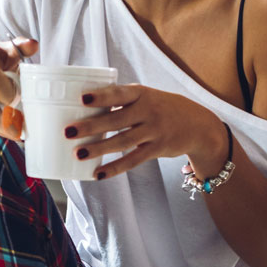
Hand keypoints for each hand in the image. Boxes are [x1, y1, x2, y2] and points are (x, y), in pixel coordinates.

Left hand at [63, 85, 223, 180]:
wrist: (198, 124)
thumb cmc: (162, 107)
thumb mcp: (147, 96)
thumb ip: (121, 100)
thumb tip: (82, 107)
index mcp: (142, 93)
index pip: (119, 93)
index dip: (101, 96)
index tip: (82, 98)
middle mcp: (148, 111)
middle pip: (116, 119)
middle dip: (91, 126)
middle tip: (68, 131)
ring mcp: (154, 131)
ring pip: (122, 141)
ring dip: (99, 148)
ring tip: (77, 153)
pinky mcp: (158, 149)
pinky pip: (133, 160)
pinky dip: (115, 168)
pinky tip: (98, 173)